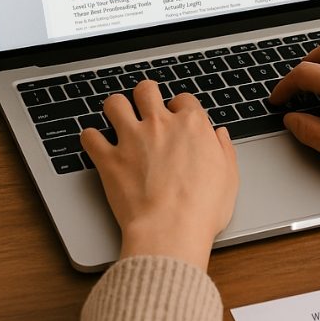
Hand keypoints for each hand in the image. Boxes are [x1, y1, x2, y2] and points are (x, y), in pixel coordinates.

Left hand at [81, 81, 238, 269]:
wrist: (171, 230)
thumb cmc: (202, 210)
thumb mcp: (229, 178)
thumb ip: (224, 150)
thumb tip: (220, 135)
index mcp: (192, 126)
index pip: (184, 99)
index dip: (179, 107)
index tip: (177, 118)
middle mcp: (160, 125)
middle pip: (146, 90)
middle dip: (145, 95)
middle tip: (144, 107)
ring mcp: (132, 139)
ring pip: (115, 104)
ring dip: (115, 109)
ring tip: (117, 118)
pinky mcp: (109, 159)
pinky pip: (90, 137)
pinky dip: (91, 139)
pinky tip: (96, 143)